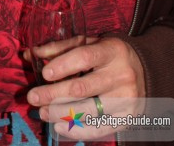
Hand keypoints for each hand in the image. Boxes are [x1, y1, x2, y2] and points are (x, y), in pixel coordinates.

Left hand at [26, 36, 145, 139]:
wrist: (144, 69)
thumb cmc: (107, 54)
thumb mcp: (88, 43)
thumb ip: (59, 48)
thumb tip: (29, 54)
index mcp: (111, 50)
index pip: (85, 57)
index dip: (64, 65)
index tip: (45, 74)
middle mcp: (120, 74)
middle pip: (83, 87)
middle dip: (54, 94)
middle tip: (33, 97)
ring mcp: (126, 98)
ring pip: (89, 110)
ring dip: (61, 114)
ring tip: (43, 112)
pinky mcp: (127, 117)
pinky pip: (100, 128)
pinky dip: (78, 130)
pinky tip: (60, 127)